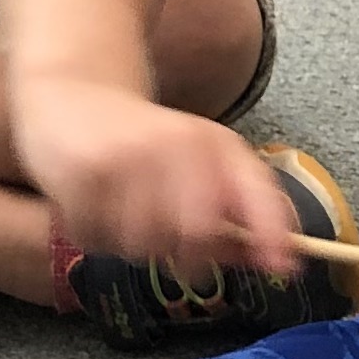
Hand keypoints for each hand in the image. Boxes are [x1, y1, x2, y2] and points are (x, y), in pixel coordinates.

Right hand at [14, 76, 299, 281]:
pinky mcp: (86, 171)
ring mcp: (131, 156)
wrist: (72, 92)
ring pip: (143, 245)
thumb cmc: (143, 143)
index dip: (272, 231)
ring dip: (130, 243)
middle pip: (198, 234)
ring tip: (121, 211)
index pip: (255, 189)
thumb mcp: (198, 166)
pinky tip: (91, 202)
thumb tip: (280, 261)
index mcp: (216, 143)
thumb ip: (238, 214)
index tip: (286, 266)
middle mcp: (178, 145)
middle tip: (166, 239)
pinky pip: (96, 238)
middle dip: (184, 254)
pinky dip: (92, 233)